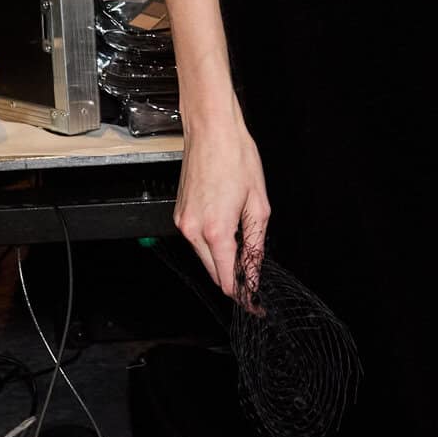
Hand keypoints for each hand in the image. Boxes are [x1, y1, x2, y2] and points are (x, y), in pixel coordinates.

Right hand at [174, 99, 269, 300]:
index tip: (255, 305)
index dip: (244, 296)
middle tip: (255, 279)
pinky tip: (227, 229)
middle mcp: (193, 230)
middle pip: (214, 272)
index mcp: (216, 230)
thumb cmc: (236, 158)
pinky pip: (197, 240)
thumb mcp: (258, 203)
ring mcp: (183, 222)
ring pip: (204, 257)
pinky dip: (212, 243)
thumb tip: (255, 268)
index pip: (228, 279)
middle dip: (234, 279)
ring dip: (223, 259)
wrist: (211, 131)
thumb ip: (256, 242)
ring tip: (243, 243)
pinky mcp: (179, 213)